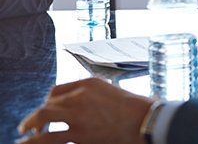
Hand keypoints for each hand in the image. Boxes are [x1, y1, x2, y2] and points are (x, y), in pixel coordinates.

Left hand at [18, 78, 151, 143]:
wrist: (146, 120)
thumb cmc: (136, 108)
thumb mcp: (113, 92)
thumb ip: (95, 96)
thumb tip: (85, 106)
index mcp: (89, 83)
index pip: (57, 90)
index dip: (49, 102)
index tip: (48, 112)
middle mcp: (80, 96)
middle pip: (47, 104)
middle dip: (36, 116)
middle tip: (31, 127)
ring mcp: (78, 115)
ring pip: (42, 119)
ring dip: (32, 128)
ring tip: (27, 137)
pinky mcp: (80, 134)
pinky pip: (51, 139)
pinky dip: (41, 143)